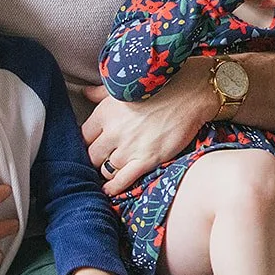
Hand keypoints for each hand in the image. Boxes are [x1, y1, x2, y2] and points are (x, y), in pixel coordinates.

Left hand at [82, 55, 214, 196]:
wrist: (192, 93)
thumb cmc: (160, 85)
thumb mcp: (126, 85)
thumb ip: (101, 92)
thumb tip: (85, 92)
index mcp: (105, 112)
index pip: (83, 135)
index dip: (87, 142)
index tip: (92, 144)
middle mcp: (113, 132)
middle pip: (92, 155)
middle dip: (96, 158)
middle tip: (102, 159)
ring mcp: (130, 148)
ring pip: (105, 169)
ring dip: (107, 170)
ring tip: (110, 170)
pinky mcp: (147, 159)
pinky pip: (122, 181)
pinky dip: (114, 187)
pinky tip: (110, 189)